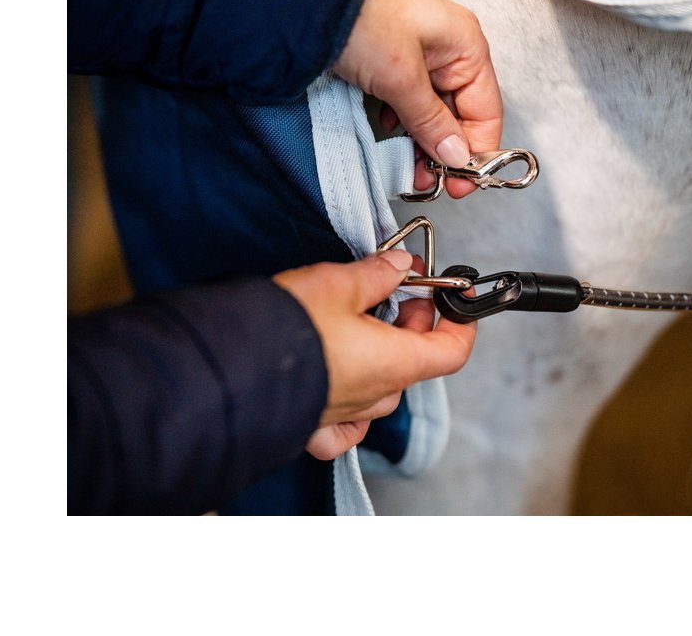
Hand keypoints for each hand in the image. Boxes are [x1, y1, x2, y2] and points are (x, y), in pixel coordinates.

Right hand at [273, 250, 476, 435]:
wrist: (231, 369)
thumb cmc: (287, 328)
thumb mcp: (339, 283)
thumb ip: (377, 274)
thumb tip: (399, 266)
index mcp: (394, 362)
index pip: (451, 352)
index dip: (460, 323)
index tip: (454, 298)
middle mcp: (376, 395)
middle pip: (415, 361)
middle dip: (414, 320)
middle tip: (399, 286)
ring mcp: (346, 414)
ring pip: (383, 385)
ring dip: (384, 350)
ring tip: (364, 316)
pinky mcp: (315, 424)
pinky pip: (348, 424)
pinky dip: (355, 403)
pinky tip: (347, 380)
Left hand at [333, 0, 502, 197]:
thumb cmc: (361, 16)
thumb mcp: (401, 78)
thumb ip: (431, 122)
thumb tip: (456, 155)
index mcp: (466, 47)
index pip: (485, 111)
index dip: (477, 151)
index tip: (462, 184)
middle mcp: (449, 51)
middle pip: (459, 114)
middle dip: (444, 151)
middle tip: (428, 181)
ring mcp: (421, 55)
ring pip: (432, 111)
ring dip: (421, 142)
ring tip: (409, 168)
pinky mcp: (393, 62)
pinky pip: (409, 101)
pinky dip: (403, 123)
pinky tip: (391, 136)